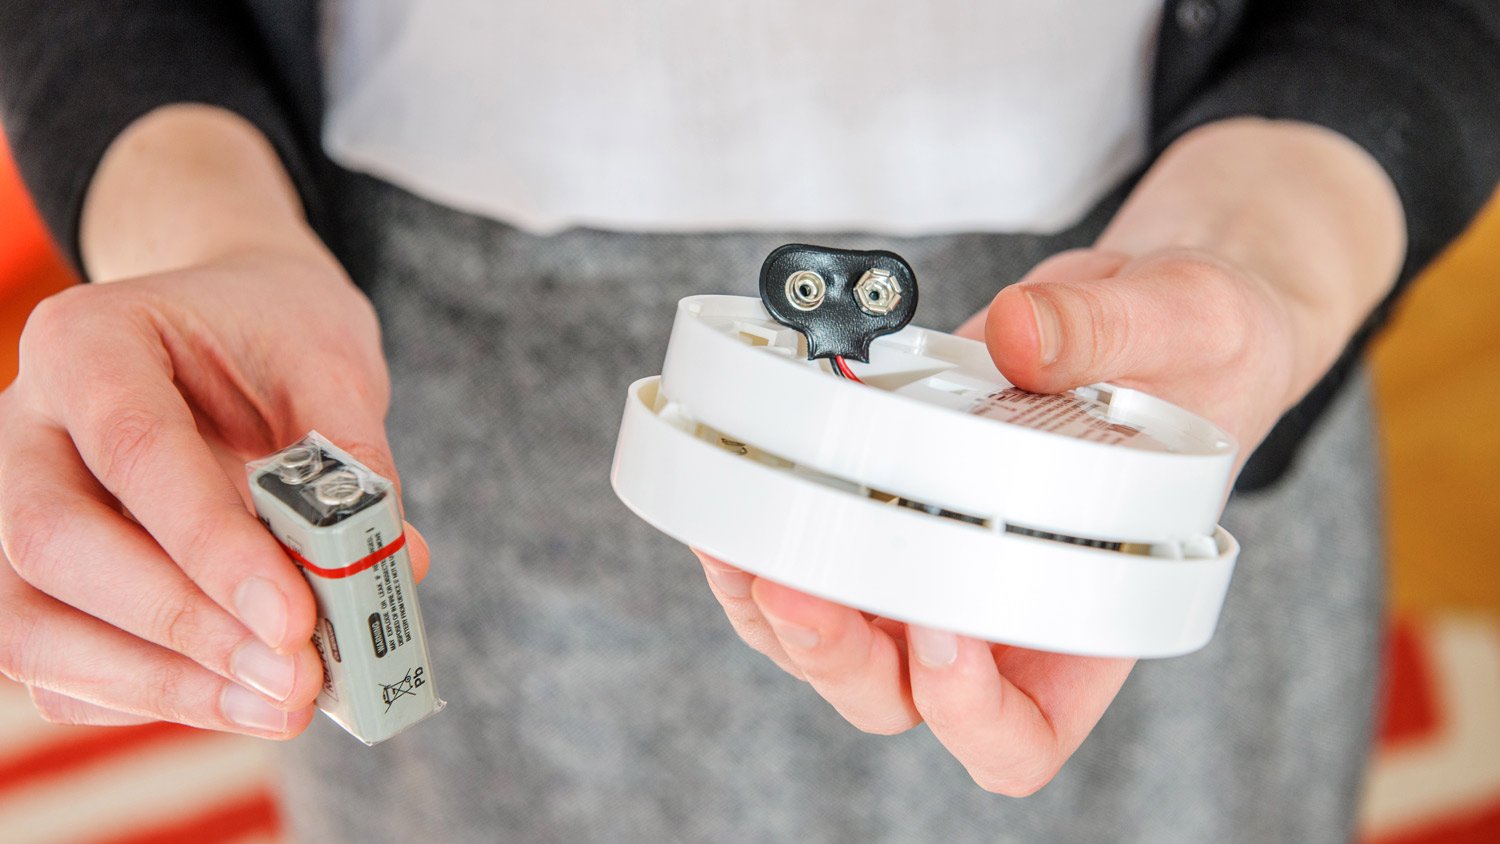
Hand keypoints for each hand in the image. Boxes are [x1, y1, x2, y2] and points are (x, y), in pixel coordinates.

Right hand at [0, 245, 429, 736]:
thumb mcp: (330, 364)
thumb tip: (397, 563)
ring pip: (30, 625)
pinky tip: (242, 701)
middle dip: (182, 627)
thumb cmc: (277, 338)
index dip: (210, 544)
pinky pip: (56, 667)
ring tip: (282, 704)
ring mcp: (13, 507)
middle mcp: (26, 426)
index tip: (292, 617)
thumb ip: (354, 461)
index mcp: (88, 342)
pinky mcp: (32, 581)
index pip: (133, 448)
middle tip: (294, 674)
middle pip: (55, 545)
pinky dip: (149, 696)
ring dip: (161, 684)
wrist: (234, 329)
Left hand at [702, 118, 1405, 792]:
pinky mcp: (883, 500)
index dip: (972, 713)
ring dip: (773, 607)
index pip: (1023, 733)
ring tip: (736, 539)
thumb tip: (1019, 334)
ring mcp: (929, 558)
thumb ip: (1109, 332)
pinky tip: (735, 485)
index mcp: (1092, 614)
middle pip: (896, 695)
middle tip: (794, 582)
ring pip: (831, 640)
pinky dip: (757, 532)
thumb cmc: (1200, 347)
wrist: (1145, 312)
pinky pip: (803, 552)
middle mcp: (999, 607)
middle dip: (835, 654)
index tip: (946, 630)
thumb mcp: (1191, 321)